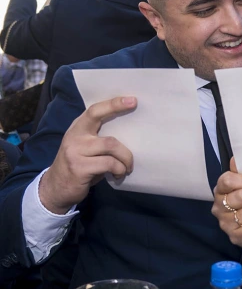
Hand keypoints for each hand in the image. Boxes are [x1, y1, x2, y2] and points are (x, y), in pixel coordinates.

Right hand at [39, 97, 136, 214]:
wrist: (55, 188)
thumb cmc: (79, 165)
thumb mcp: (86, 146)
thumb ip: (100, 137)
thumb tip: (131, 132)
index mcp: (78, 128)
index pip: (95, 110)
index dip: (114, 104)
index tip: (132, 100)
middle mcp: (75, 136)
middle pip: (104, 126)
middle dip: (125, 138)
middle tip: (138, 149)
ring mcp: (76, 152)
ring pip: (111, 146)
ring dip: (125, 158)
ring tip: (127, 167)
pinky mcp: (79, 168)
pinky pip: (108, 164)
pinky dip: (119, 169)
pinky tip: (118, 175)